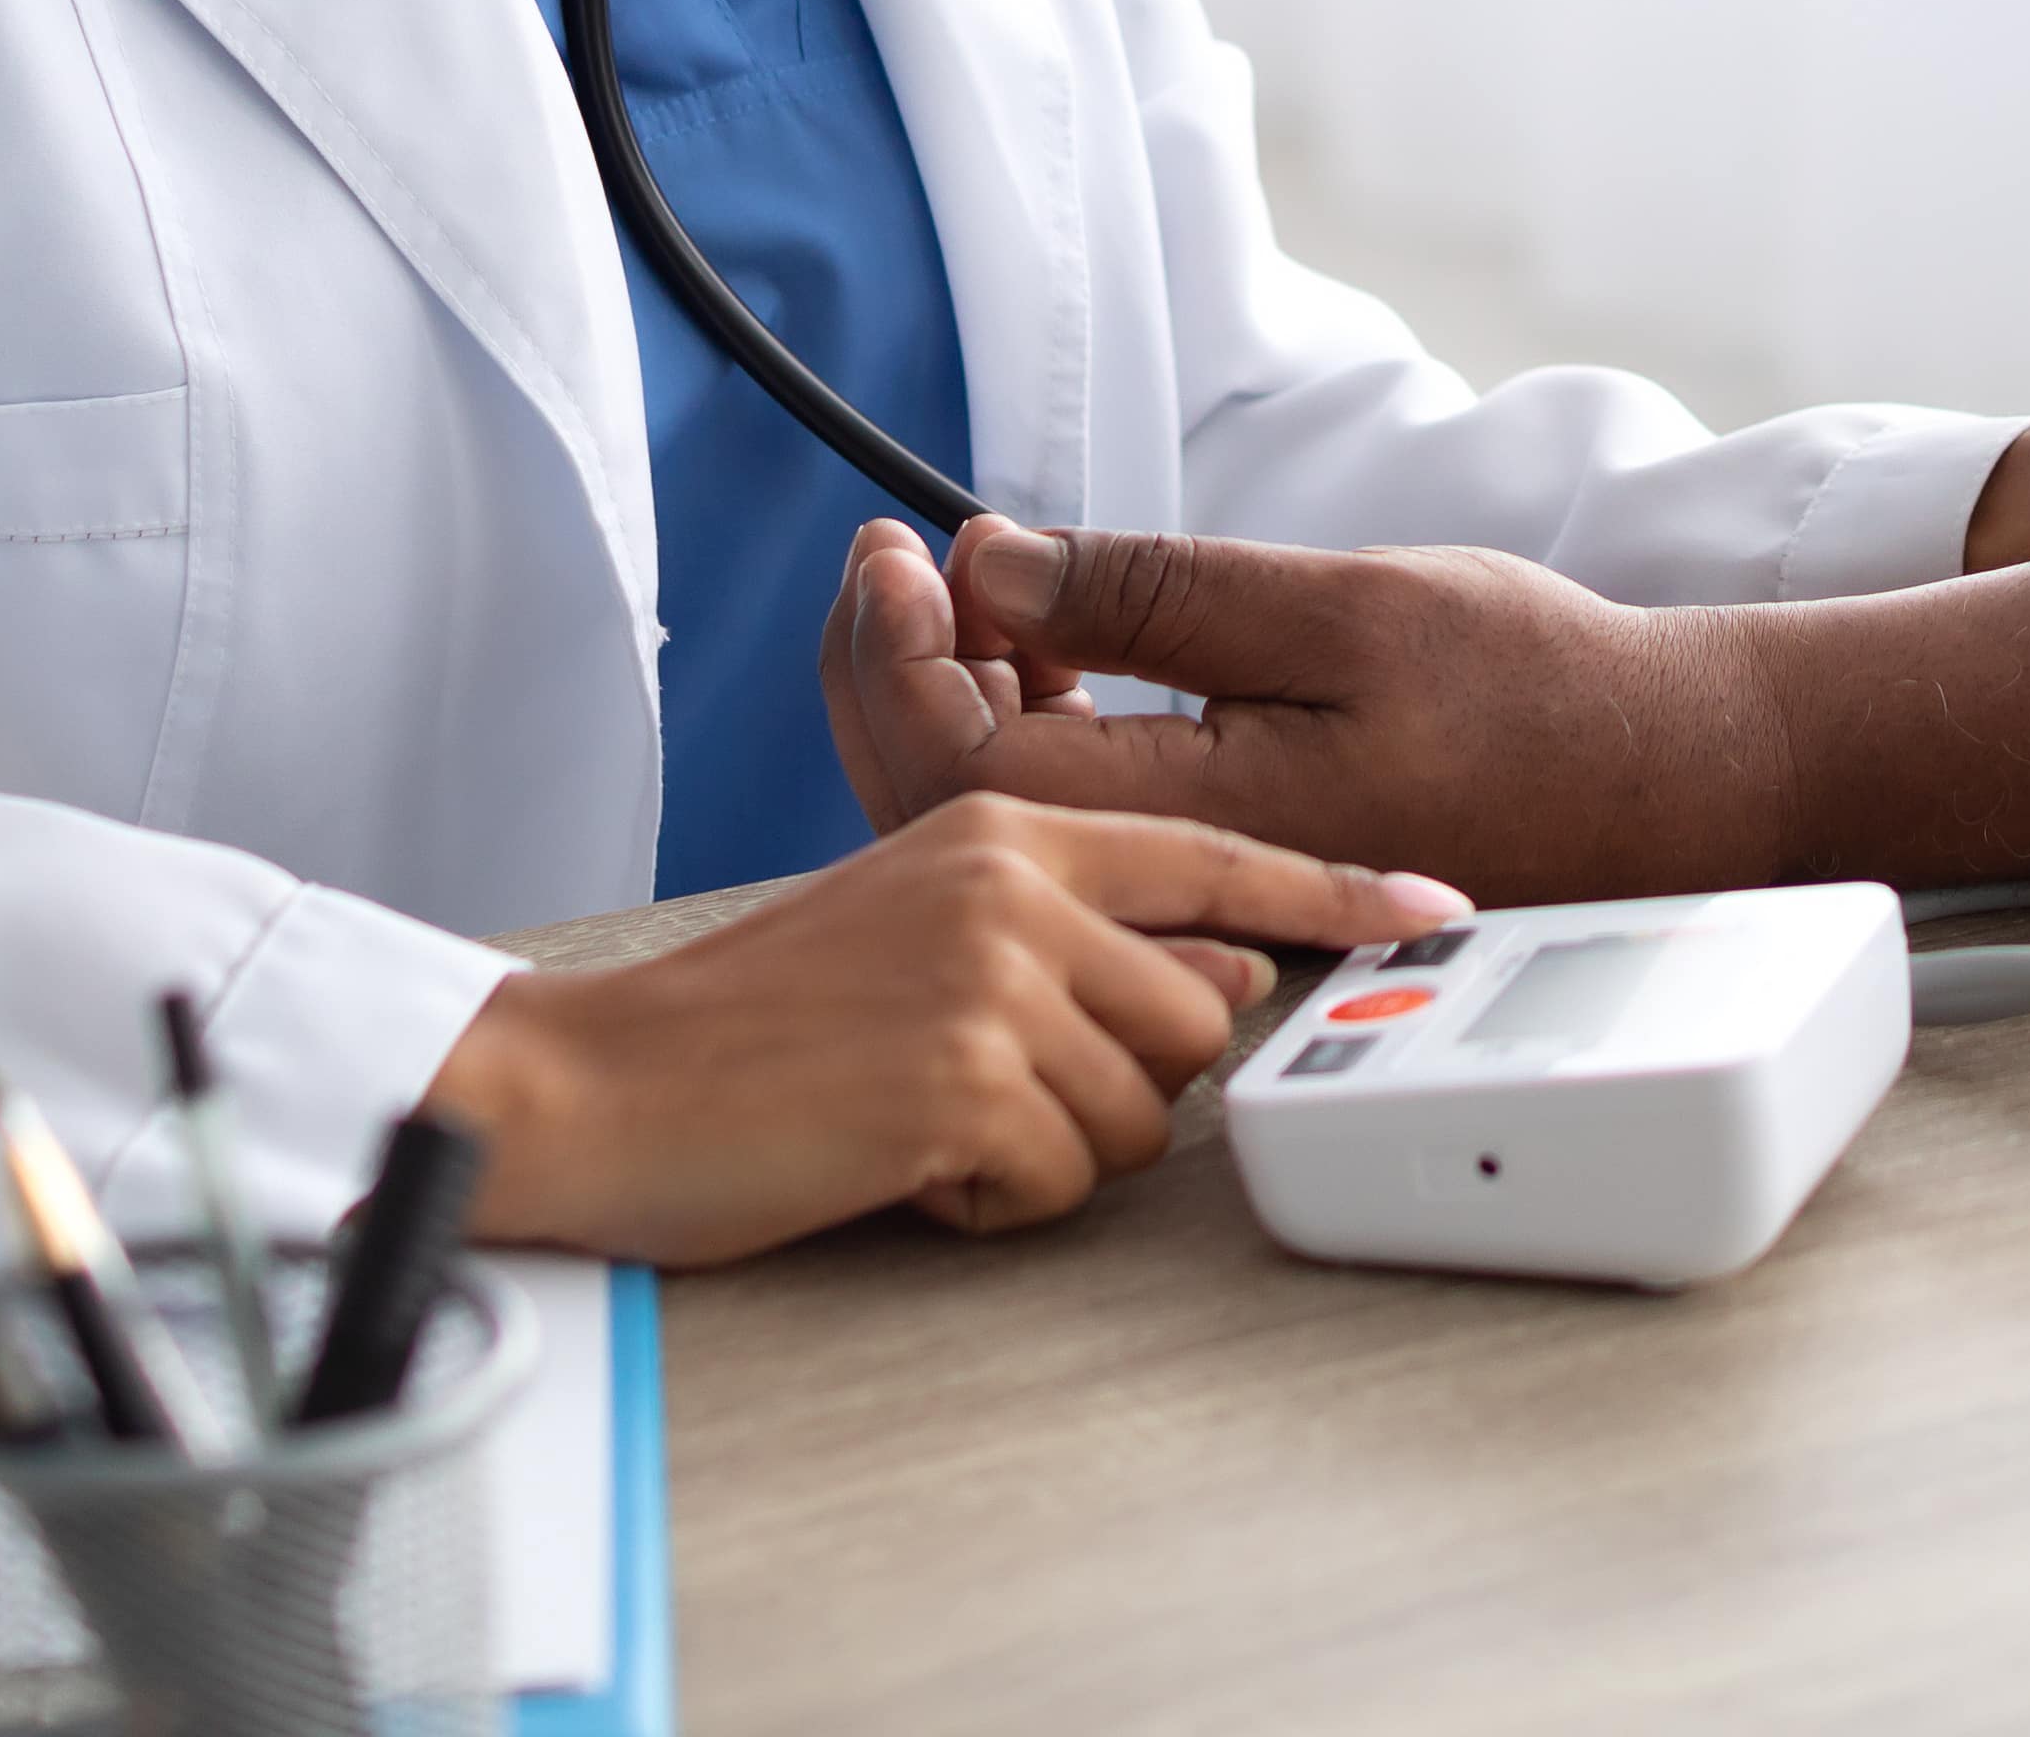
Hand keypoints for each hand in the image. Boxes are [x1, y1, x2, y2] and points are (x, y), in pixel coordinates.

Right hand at [423, 792, 1464, 1263]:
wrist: (596, 1083)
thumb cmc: (752, 1025)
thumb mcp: (927, 929)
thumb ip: (1077, 933)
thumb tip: (1226, 970)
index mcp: (1009, 830)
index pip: (1217, 857)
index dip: (1337, 893)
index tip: (1433, 908)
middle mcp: (1014, 886)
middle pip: (1194, 1018)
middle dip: (1115, 1085)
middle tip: (985, 1092)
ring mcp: (991, 980)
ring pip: (1138, 1112)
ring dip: (1048, 1152)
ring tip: (928, 1122)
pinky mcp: (962, 1082)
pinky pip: (1059, 1180)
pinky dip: (991, 1200)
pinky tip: (902, 1163)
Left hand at [822, 513, 1797, 911]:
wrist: (1670, 782)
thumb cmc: (1536, 690)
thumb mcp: (1341, 606)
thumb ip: (1157, 596)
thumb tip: (989, 570)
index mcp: (1207, 829)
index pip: (967, 772)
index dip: (897, 660)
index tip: (901, 550)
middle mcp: (1187, 892)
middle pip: (956, 815)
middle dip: (891, 678)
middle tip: (891, 561)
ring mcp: (1206, 899)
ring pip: (1010, 830)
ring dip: (955, 706)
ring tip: (963, 593)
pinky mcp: (1233, 883)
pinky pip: (1080, 832)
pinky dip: (1030, 737)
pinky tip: (1050, 657)